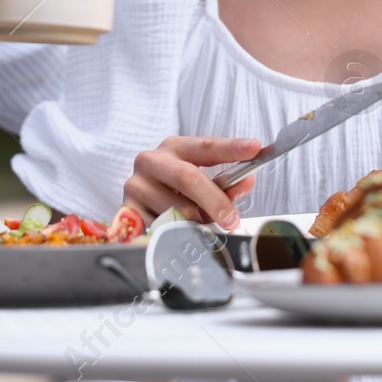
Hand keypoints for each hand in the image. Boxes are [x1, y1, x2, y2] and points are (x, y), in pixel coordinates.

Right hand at [123, 136, 261, 228]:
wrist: (139, 202)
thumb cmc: (176, 191)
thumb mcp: (201, 184)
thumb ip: (225, 185)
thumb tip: (246, 182)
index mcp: (174, 147)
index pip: (206, 146)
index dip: (231, 148)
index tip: (254, 147)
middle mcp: (151, 160)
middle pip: (187, 177)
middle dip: (214, 201)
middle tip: (231, 220)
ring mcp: (136, 185)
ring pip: (174, 209)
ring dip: (194, 224)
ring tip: (198, 228)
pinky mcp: (127, 210)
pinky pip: (159, 228)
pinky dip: (174, 235)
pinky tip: (176, 234)